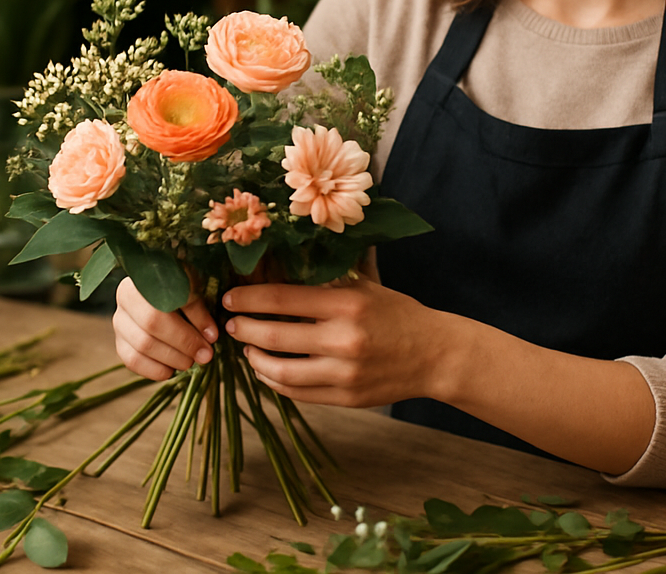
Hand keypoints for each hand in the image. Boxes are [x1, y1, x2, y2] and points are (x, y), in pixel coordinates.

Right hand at [113, 277, 217, 380]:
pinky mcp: (121, 342)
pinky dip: (154, 370)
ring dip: (171, 360)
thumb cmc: (180, 283)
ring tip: (191, 360)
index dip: (185, 333)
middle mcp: (124, 302)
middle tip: (205, 355)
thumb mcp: (191, 286)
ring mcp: (119, 323)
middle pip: (148, 335)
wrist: (163, 285)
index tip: (211, 340)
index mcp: (140, 283)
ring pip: (140, 350)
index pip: (158, 315)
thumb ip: (199, 310)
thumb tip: (209, 337)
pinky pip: (133, 361)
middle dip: (181, 348)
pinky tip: (172, 369)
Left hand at [222, 276, 448, 408]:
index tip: (230, 298)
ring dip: (255, 360)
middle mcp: (344, 339)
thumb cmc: (397, 313)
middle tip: (231, 324)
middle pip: (274, 335)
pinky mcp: (346, 398)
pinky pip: (298, 393)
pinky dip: (276, 382)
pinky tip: (269, 370)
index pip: (282, 298)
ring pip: (280, 372)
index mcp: (347, 304)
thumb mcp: (364, 287)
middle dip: (243, 329)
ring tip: (247, 349)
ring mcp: (344, 373)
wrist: (435, 355)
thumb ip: (326, 282)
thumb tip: (277, 267)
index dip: (248, 298)